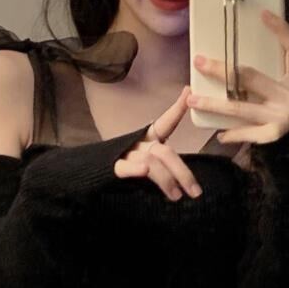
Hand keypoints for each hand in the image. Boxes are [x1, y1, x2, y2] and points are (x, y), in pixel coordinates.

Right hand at [113, 86, 202, 201]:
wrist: (92, 170)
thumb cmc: (127, 163)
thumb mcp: (148, 158)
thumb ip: (164, 162)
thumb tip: (189, 181)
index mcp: (148, 137)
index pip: (166, 122)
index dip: (178, 108)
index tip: (188, 91)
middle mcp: (139, 142)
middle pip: (164, 152)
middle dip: (182, 172)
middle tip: (195, 192)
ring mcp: (126, 153)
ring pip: (150, 161)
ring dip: (166, 179)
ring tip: (177, 196)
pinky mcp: (112, 167)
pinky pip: (124, 167)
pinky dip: (134, 168)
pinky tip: (144, 170)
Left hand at [186, 9, 288, 144]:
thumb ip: (277, 64)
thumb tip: (254, 33)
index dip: (281, 30)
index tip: (263, 14)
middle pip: (251, 77)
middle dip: (221, 70)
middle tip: (199, 61)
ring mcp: (282, 117)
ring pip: (240, 108)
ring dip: (213, 103)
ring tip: (192, 98)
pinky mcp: (274, 135)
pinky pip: (247, 132)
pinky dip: (232, 133)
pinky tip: (218, 133)